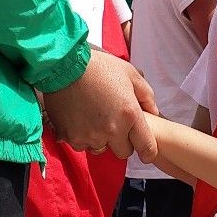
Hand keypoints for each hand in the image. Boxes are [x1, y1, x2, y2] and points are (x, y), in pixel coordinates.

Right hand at [44, 49, 158, 159]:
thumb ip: (146, 95)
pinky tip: (79, 118)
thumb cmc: (98, 66)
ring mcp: (89, 135)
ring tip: (93, 118)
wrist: (62, 65)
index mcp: (129, 115)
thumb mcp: (129, 73)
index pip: (146, 148)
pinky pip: (81, 145)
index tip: (144, 149)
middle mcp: (111, 129)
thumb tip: (154, 111)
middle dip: (121, 141)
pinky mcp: (70, 137)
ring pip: (100, 148)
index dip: (147, 151)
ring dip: (100, 139)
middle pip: (123, 152)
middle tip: (113, 123)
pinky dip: (81, 136)